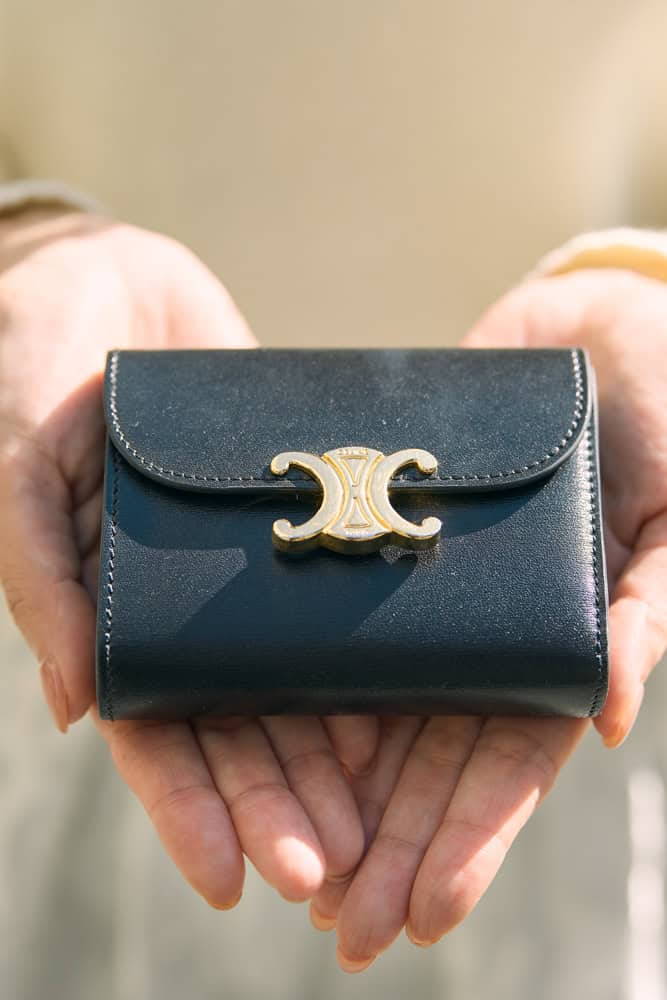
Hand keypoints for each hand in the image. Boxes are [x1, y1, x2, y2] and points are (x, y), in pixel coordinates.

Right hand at [0, 209, 377, 907]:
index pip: (148, 732)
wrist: (104, 275)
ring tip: (380, 805)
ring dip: (329, 743)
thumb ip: (40, 578)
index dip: (188, 808)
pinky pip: (335, 586)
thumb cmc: (31, 363)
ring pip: (292, 671)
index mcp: (105, 610)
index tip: (233, 876)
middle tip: (333, 861)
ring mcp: (240, 560)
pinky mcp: (293, 510)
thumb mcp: (17, 465)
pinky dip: (364, 643)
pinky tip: (409, 691)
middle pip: (233, 723)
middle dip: (277, 796)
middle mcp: (178, 600)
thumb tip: (77, 709)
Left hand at [315, 268, 666, 970]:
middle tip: (341, 929)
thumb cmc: (660, 410)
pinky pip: (333, 620)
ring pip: (374, 709)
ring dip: (336, 792)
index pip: (510, 769)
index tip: (422, 914)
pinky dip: (302, 682)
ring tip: (286, 861)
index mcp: (555, 647)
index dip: (469, 844)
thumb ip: (647, 606)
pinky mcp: (377, 542)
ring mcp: (427, 594)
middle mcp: (484, 635)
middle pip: (430, 763)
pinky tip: (256, 736)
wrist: (591, 328)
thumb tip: (609, 719)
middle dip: (390, 847)